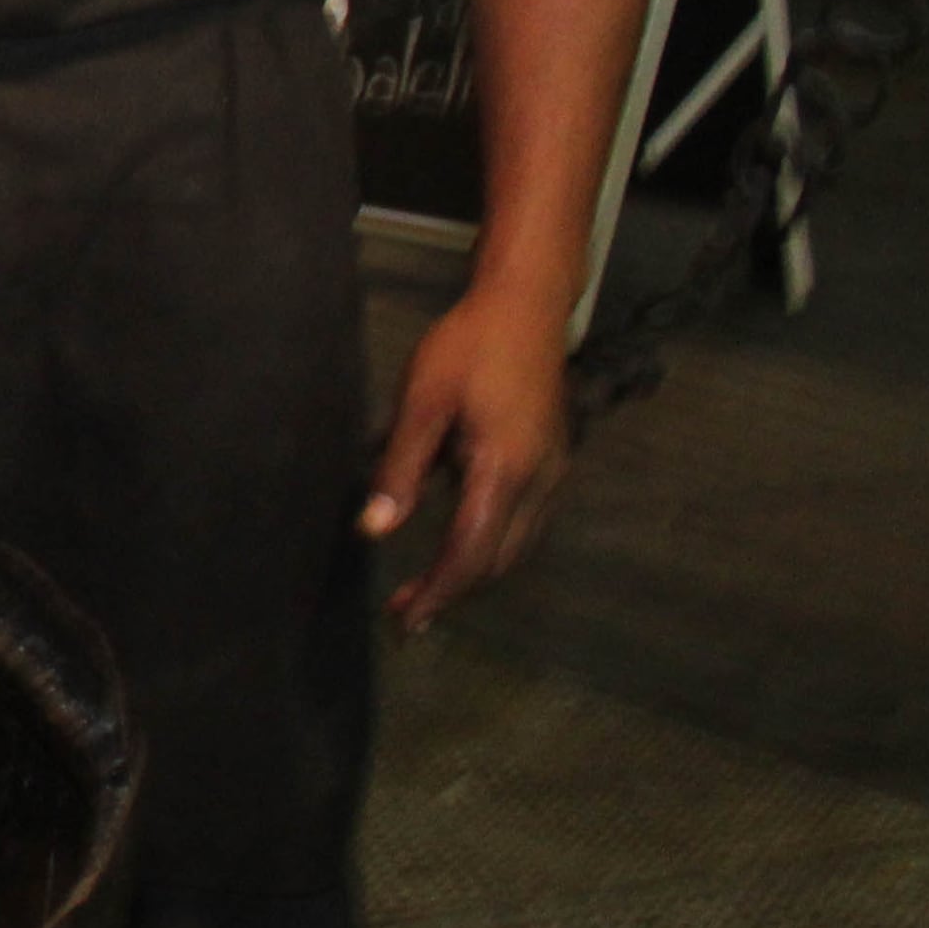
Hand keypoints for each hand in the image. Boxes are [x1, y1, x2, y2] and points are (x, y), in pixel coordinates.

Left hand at [363, 281, 576, 625]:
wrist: (526, 307)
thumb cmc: (468, 346)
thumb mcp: (422, 402)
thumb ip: (400, 469)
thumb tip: (375, 529)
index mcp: (505, 469)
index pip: (471, 553)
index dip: (438, 592)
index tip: (405, 620)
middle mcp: (540, 481)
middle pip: (498, 560)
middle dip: (452, 592)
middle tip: (404, 615)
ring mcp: (553, 474)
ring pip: (516, 547)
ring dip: (471, 573)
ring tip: (422, 590)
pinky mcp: (552, 464)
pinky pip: (524, 524)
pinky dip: (490, 546)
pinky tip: (455, 544)